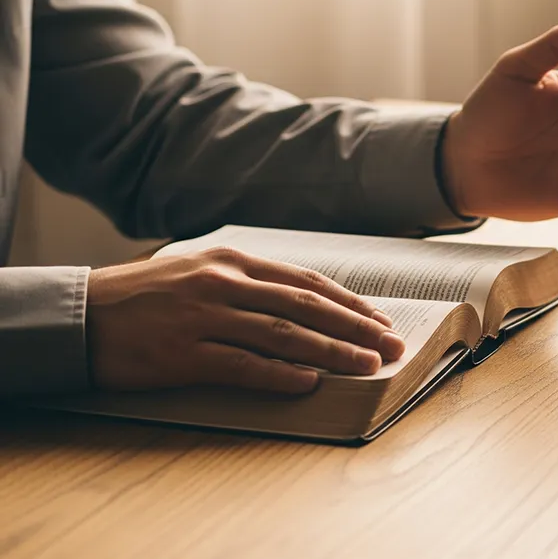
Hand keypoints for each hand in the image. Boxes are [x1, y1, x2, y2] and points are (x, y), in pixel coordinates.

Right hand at [86, 247, 405, 392]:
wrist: (80, 315)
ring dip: (331, 351)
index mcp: (232, 261)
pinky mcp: (183, 354)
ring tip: (366, 366)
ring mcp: (204, 318)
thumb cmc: (147, 298)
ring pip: (283, 335)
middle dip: (356, 327)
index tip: (381, 321)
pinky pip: (242, 365)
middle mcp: (224, 284)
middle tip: (391, 346)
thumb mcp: (201, 273)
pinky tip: (310, 382)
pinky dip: (280, 374)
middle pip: (305, 307)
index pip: (306, 283)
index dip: (349, 303)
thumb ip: (250, 284)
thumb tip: (305, 304)